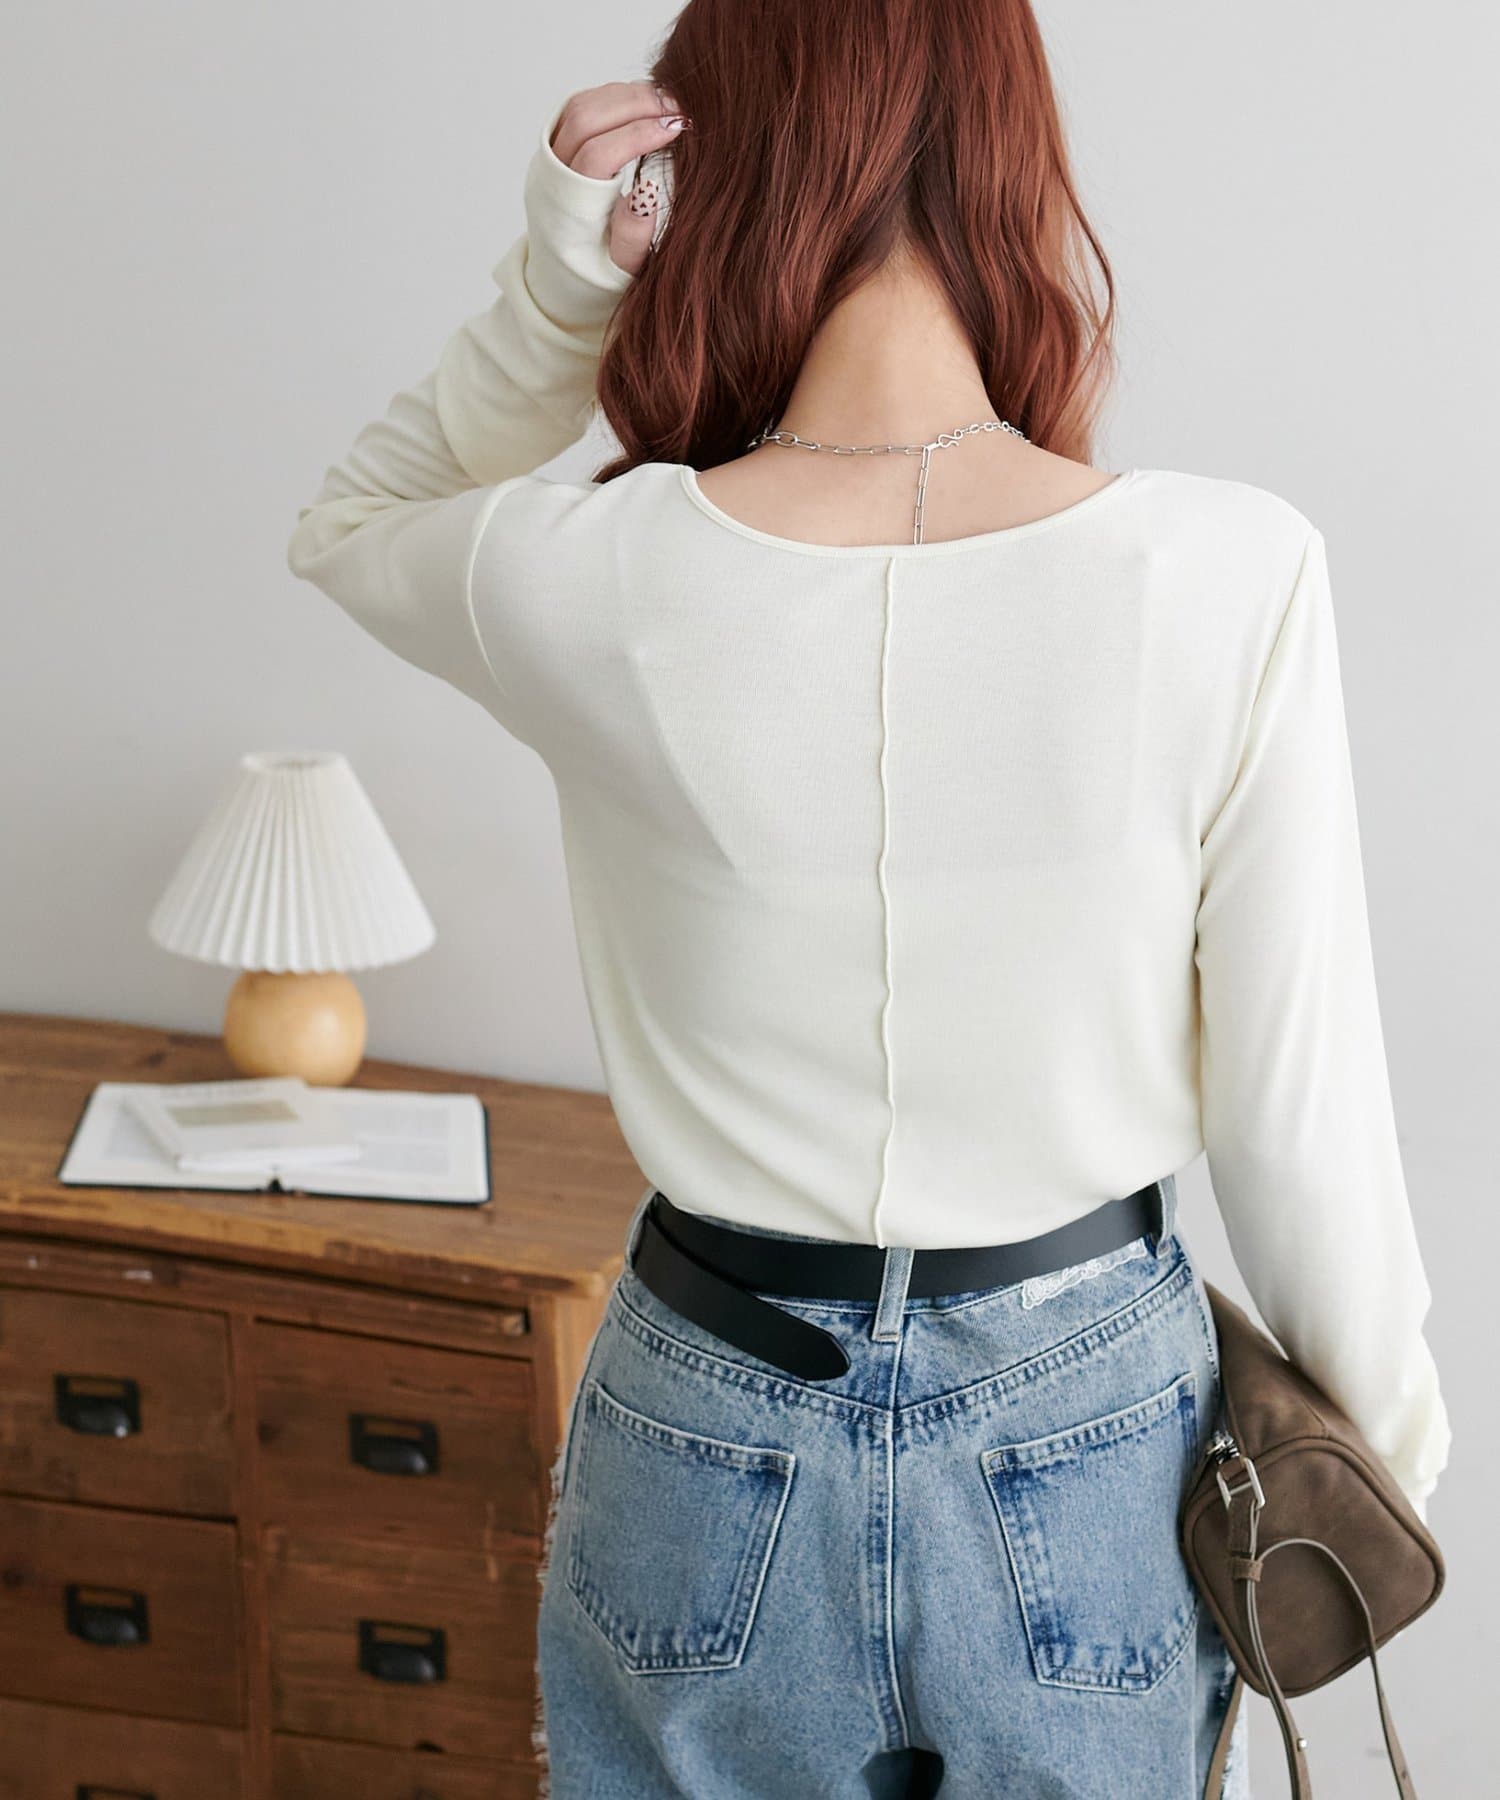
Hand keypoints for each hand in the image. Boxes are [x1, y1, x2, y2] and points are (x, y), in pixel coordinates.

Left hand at [548, 80, 690, 277]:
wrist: (562, 277)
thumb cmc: (599, 273)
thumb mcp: (623, 268)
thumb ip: (634, 235)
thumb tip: (648, 189)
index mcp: (568, 208)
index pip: (599, 153)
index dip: (639, 134)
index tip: (677, 128)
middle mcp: (551, 175)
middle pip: (585, 118)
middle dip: (635, 104)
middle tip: (678, 108)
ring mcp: (548, 156)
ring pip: (580, 105)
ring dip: (624, 95)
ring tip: (665, 102)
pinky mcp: (553, 145)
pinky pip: (578, 106)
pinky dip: (612, 97)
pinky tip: (642, 103)